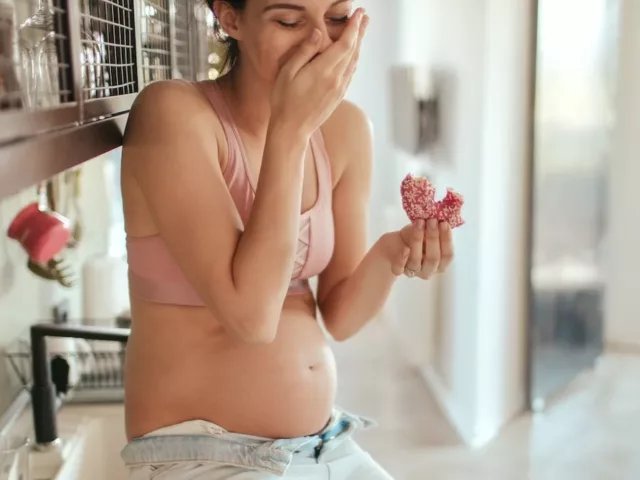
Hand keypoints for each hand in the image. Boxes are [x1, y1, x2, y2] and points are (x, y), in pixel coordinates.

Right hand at [270, 8, 368, 136]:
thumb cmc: (285, 101)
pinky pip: (350, 73)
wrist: (292, 129)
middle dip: (360, 32)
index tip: (359, 14)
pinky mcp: (338, 96)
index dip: (354, 27)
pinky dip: (354, 59)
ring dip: (359, 45)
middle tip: (365, 17)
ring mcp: (339, 89)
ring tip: (362, 31)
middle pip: (353, 51)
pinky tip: (352, 55)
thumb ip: (305, 51)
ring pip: (354, 62)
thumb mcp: (288, 72)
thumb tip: (318, 33)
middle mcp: (336, 79)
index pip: (345, 44)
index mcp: (324, 71)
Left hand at [381, 219, 454, 278]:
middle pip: (433, 258)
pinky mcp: (400, 270)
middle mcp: (430, 270)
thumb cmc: (418, 237)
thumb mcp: (428, 232)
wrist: (398, 243)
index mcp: (441, 263)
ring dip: (418, 240)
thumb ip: (436, 227)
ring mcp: (415, 272)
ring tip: (419, 223)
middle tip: (431, 221)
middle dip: (433, 238)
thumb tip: (442, 215)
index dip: (446, 239)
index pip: (448, 255)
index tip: (444, 223)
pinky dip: (402, 257)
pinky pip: (400, 267)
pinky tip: (404, 247)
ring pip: (416, 261)